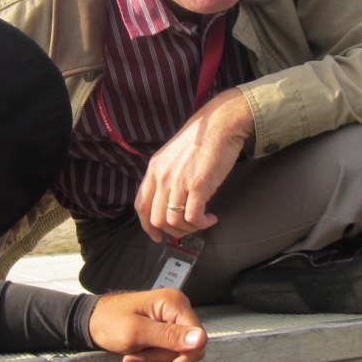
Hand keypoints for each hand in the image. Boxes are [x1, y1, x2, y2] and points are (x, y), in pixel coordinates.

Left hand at [87, 289, 206, 361]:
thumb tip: (201, 339)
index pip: (197, 337)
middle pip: (188, 346)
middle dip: (162, 357)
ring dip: (154, 358)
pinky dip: (152, 356)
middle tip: (138, 357)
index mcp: (174, 302)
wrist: (91, 321)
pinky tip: (135, 353)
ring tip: (132, 355)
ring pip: (177, 351)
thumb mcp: (137, 332)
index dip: (185, 359)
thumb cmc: (109, 321)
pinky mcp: (165, 327)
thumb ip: (169, 337)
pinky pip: (168, 349)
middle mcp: (178, 307)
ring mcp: (172, 317)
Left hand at [136, 89, 253, 242]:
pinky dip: (202, 223)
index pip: (141, 205)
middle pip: (157, 218)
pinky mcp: (197, 185)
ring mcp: (178, 182)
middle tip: (188, 229)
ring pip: (174, 221)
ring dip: (189, 228)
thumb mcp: (173, 155)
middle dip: (173, 231)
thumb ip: (168, 175)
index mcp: (154, 169)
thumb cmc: (202, 139)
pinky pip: (193, 217)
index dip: (147, 226)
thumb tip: (172, 199)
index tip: (157, 236)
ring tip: (202, 222)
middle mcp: (162, 177)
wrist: (220, 125)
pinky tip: (211, 218)